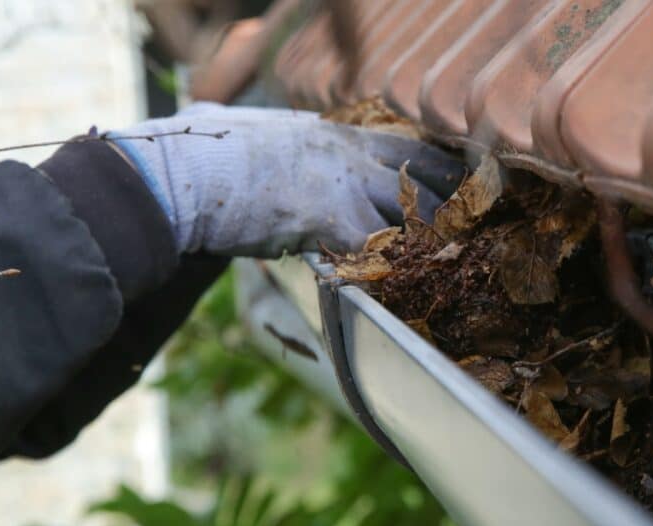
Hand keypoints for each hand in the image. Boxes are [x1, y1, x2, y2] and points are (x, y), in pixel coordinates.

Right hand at [111, 103, 464, 256]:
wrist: (185, 171)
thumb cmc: (204, 149)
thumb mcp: (245, 126)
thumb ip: (261, 131)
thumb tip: (218, 111)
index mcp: (335, 133)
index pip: (405, 148)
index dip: (436, 170)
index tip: (456, 186)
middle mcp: (351, 154)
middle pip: (423, 180)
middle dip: (447, 209)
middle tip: (466, 233)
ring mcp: (346, 184)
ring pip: (410, 217)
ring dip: (425, 245)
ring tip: (444, 267)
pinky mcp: (333, 219)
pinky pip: (378, 251)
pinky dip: (388, 271)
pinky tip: (398, 287)